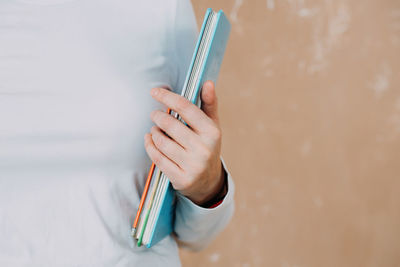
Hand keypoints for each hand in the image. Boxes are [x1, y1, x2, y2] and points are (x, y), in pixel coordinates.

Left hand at [144, 80, 224, 205]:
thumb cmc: (207, 146)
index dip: (168, 97)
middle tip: (154, 114)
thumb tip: (208, 83)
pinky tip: (150, 140)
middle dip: (158, 116)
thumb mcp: (212, 126)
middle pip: (170, 125)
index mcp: (212, 132)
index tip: (155, 91)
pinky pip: (158, 158)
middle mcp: (204, 149)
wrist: (208, 181)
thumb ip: (209, 104)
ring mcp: (193, 165)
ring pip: (162, 142)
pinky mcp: (181, 179)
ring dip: (154, 132)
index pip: (186, 108)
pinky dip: (150, 146)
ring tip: (155, 129)